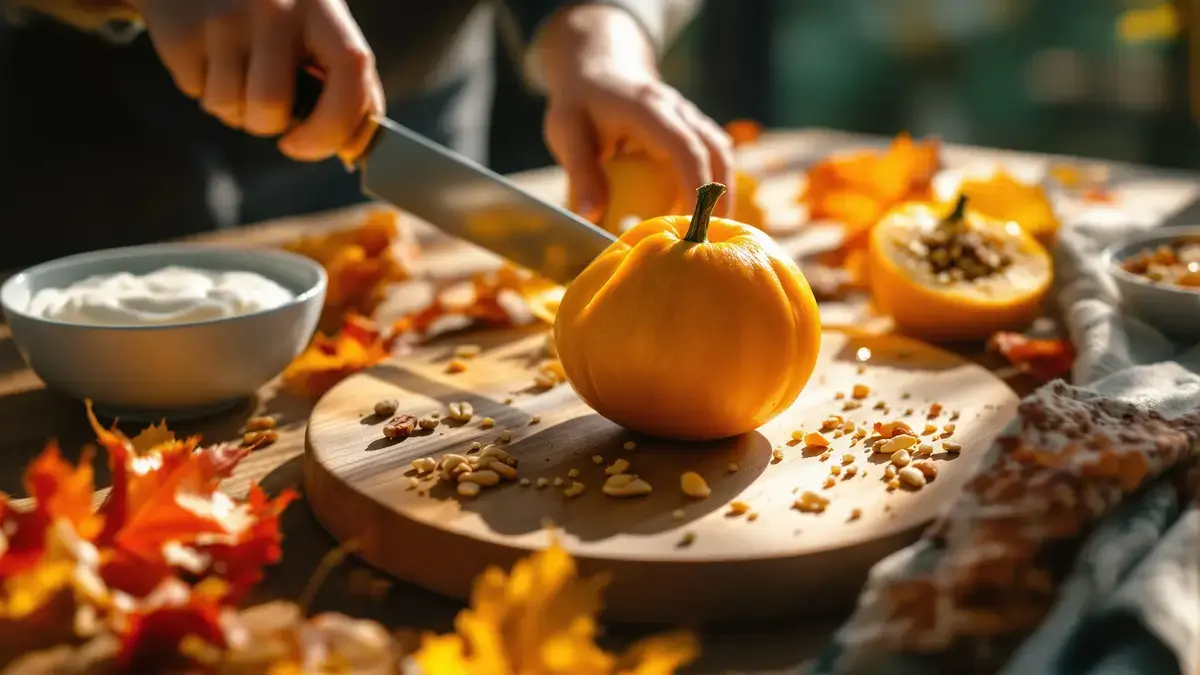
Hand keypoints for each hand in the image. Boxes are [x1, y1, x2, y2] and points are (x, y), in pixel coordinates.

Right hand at [129, 0, 384, 161]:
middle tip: (268, 102)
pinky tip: (209, 54)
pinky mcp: (183, 31)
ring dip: (236, 110)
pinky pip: (198, 93)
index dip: (335, 125)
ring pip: (231, 109)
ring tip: (236, 72)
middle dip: (269, 125)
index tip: (311, 146)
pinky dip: (205, 88)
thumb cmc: (275, 12)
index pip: (350, 72)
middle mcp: (275, 7)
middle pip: (272, 108)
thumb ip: (344, 79)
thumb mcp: (317, 24)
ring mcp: (224, 18)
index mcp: (322, 6)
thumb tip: (357, 148)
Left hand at [537, 4, 733, 220]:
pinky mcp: (694, 128)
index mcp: (649, 110)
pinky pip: (714, 155)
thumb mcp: (567, 132)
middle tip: (708, 240)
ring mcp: (691, 117)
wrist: (599, 68)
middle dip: (718, 198)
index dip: (695, 187)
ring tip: (709, 233)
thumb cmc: (580, 102)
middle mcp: (678, 110)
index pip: (685, 148)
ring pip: (722, 154)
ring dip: (721, 193)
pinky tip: (703, 213)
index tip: (694, 225)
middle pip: (717, 153)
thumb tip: (590, 217)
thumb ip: (580, 173)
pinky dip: (714, 184)